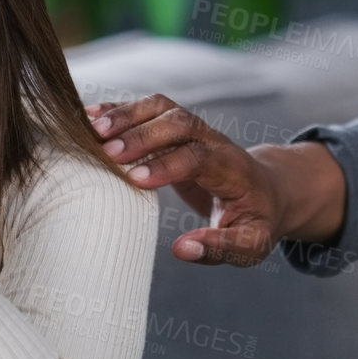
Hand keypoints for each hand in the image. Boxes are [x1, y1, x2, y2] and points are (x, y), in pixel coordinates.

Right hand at [83, 94, 284, 266]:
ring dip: (127, 115)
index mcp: (233, 169)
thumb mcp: (250, 244)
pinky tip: (90, 118)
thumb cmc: (255, 221)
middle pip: (179, 123)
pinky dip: (120, 110)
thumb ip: (219, 248)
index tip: (135, 180)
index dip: (168, 165)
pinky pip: (150, 109)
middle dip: (142, 134)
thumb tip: (182, 250)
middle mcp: (214, 141)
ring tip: (91, 130)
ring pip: (162, 108)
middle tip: (106, 153)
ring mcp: (195, 129)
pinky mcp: (177, 128)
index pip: (200, 157)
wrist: (267, 191)